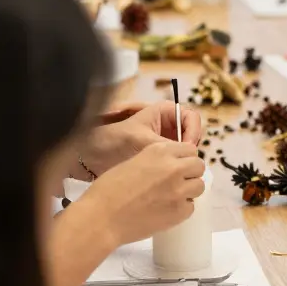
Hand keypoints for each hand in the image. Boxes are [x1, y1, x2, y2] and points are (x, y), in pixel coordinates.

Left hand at [83, 101, 201, 175]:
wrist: (92, 156)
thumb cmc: (113, 141)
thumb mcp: (142, 140)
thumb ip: (166, 144)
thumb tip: (188, 152)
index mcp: (165, 112)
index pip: (192, 117)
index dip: (194, 131)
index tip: (188, 147)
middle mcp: (168, 124)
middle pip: (193, 133)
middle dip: (190, 147)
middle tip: (184, 161)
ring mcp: (166, 139)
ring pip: (187, 148)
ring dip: (185, 158)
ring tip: (176, 168)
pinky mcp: (163, 154)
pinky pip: (178, 158)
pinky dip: (178, 166)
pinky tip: (171, 173)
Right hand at [83, 141, 205, 246]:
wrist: (101, 218)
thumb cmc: (109, 190)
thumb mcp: (133, 162)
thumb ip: (156, 160)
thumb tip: (174, 164)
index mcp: (160, 151)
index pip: (190, 149)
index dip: (184, 158)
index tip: (178, 165)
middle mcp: (174, 168)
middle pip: (198, 166)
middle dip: (190, 173)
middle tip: (177, 182)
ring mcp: (180, 190)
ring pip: (199, 186)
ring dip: (189, 190)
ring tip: (171, 196)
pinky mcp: (180, 211)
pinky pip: (191, 207)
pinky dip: (182, 208)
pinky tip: (165, 210)